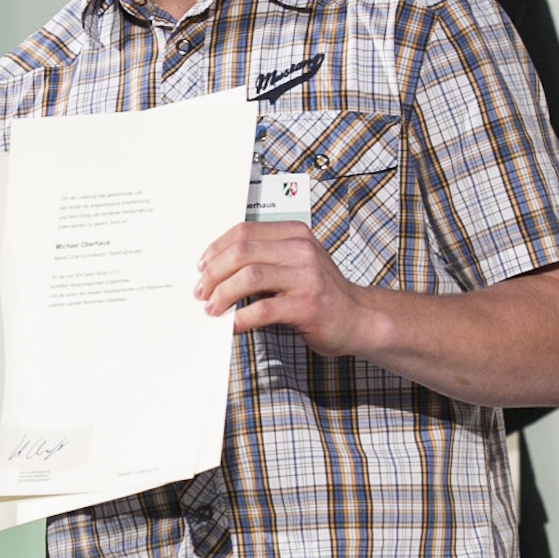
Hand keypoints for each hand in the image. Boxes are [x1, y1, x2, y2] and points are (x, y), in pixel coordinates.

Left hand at [197, 221, 370, 356]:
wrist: (357, 318)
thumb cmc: (320, 293)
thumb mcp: (294, 264)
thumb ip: (264, 260)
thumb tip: (217, 271)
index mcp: (295, 234)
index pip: (244, 232)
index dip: (216, 249)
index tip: (202, 268)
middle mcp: (301, 250)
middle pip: (242, 251)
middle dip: (214, 273)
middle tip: (201, 292)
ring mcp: (306, 276)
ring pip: (248, 277)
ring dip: (222, 294)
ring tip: (212, 309)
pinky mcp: (307, 305)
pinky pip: (262, 310)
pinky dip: (239, 319)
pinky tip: (231, 325)